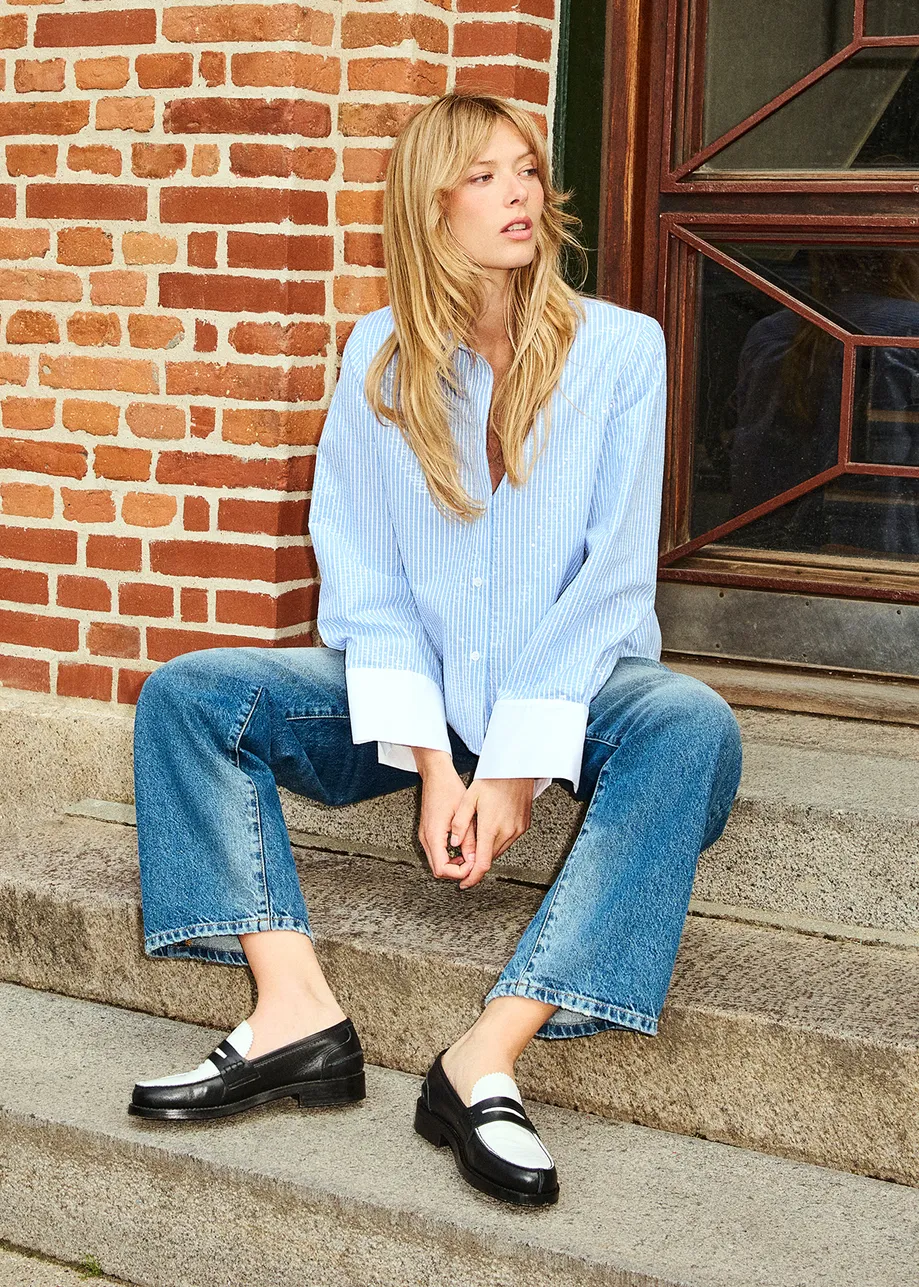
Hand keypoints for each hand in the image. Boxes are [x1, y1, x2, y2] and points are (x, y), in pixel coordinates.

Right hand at [414, 752, 477, 882]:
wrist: (436, 775)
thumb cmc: (448, 788)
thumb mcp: (465, 814)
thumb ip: (469, 839)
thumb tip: (474, 859)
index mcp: (434, 834)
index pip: (442, 869)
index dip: (459, 872)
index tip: (473, 866)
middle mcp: (426, 838)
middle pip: (438, 870)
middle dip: (457, 871)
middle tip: (473, 863)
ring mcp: (425, 836)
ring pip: (437, 863)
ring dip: (454, 865)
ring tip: (470, 856)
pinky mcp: (428, 833)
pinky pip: (437, 853)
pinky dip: (450, 857)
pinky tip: (462, 849)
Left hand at [448, 777, 533, 889]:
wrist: (517, 769)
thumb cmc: (493, 780)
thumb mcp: (469, 798)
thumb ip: (460, 823)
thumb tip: (454, 844)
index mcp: (490, 828)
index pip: (481, 864)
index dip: (472, 878)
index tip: (464, 884)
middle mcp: (506, 833)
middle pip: (488, 859)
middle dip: (475, 864)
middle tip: (462, 860)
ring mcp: (517, 831)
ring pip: (498, 851)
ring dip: (485, 852)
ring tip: (474, 843)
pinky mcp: (523, 827)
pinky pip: (507, 842)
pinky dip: (496, 842)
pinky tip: (489, 831)